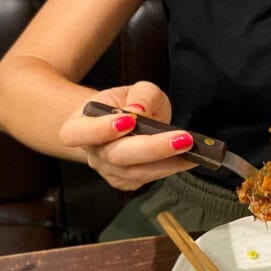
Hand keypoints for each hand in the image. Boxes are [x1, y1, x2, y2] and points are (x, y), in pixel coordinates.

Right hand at [59, 82, 194, 190]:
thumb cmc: (125, 103)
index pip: (79, 133)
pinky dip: (169, 168)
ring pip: (135, 172)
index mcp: (79, 125)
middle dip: (152, 148)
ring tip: (192, 148)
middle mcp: (92, 152)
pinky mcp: (125, 181)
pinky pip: (147, 179)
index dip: (101, 129)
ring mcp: (107, 170)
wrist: (122, 121)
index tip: (128, 120)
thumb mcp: (136, 89)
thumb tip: (140, 111)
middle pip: (116, 156)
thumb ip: (140, 95)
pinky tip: (188, 159)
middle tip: (182, 139)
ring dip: (167, 161)